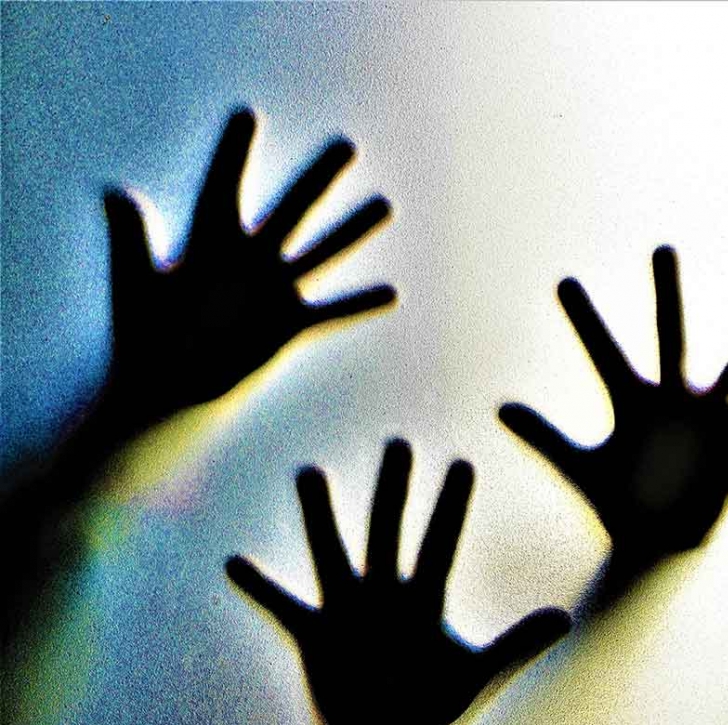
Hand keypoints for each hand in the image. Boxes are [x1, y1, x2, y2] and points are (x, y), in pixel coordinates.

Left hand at [103, 108, 395, 430]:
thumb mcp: (135, 281)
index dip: (233, 152)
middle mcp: (248, 257)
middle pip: (290, 209)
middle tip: (346, 145)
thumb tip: (117, 191)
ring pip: (320, 253)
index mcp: (208, 238)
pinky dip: (358, 304)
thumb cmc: (141, 332)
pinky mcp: (287, 326)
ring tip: (384, 205)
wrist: (164, 386)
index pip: (224, 184)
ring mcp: (271, 291)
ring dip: (352, 231)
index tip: (246, 116)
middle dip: (318, 178)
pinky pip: (330, 311)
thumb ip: (130, 237)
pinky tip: (390, 293)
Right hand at [226, 439, 569, 724]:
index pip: (440, 546)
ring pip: (333, 553)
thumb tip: (565, 618)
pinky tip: (234, 562)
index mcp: (424, 601)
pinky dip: (259, 588)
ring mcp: (347, 611)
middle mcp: (384, 595)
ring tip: (310, 472)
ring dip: (321, 517)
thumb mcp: (477, 674)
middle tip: (399, 442)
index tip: (464, 464)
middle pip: (389, 532)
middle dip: (394, 491)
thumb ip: (516, 644)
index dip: (451, 509)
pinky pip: (282, 606)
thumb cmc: (434, 707)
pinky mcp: (314, 636)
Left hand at [500, 246, 727, 562]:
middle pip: (668, 336)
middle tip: (661, 247)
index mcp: (630, 401)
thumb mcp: (579, 468)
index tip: (563, 282)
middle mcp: (672, 397)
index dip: (584, 321)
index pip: (602, 354)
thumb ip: (544, 437)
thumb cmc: (618, 500)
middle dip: (665, 294)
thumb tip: (499, 407)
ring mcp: (710, 415)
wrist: (657, 541)